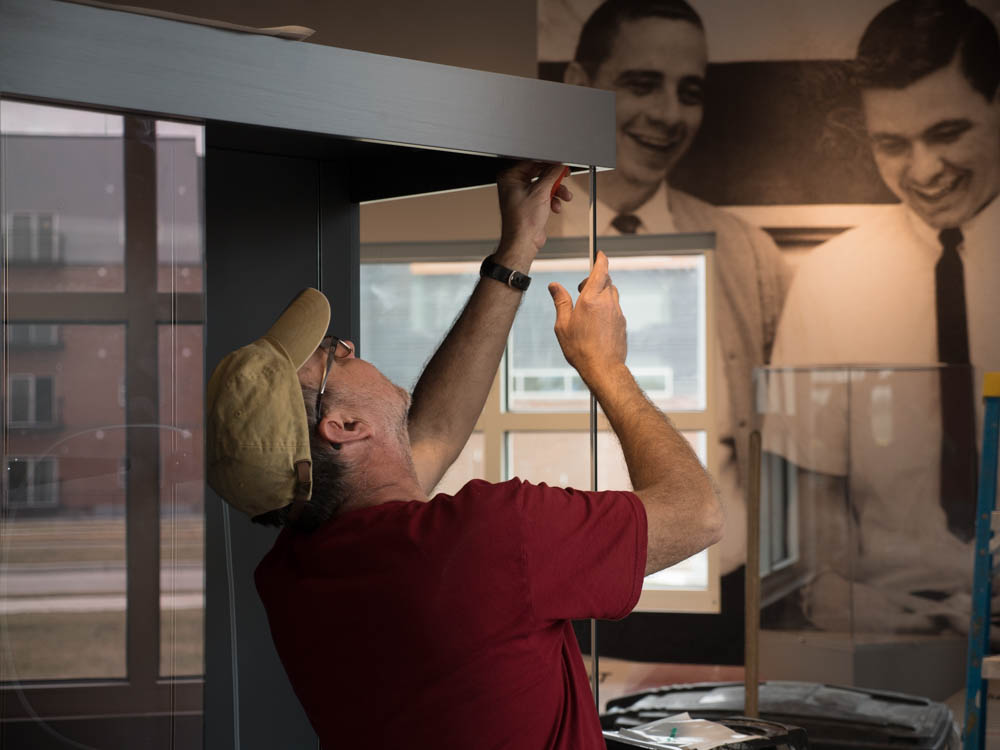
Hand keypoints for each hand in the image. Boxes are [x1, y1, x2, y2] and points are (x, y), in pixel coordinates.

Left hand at [497, 161, 571, 252]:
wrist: (524, 242)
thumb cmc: (522, 221)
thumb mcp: (541, 192)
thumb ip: (552, 174)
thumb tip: (559, 165)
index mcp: (510, 177)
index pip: (532, 161)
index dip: (548, 162)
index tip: (560, 163)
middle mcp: (514, 184)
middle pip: (540, 172)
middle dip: (555, 178)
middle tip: (565, 176)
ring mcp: (522, 194)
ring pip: (544, 184)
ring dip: (557, 190)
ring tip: (564, 195)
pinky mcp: (530, 203)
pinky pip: (545, 195)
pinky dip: (553, 199)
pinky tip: (555, 206)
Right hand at [548, 251, 626, 382]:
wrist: (603, 368)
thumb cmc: (580, 349)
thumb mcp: (563, 325)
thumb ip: (561, 302)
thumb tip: (554, 286)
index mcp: (591, 299)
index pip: (601, 270)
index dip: (601, 260)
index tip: (600, 254)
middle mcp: (607, 302)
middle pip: (607, 280)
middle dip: (596, 279)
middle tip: (582, 289)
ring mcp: (617, 312)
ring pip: (612, 293)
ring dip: (603, 292)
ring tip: (589, 306)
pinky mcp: (622, 323)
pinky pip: (615, 308)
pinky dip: (607, 307)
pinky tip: (597, 322)